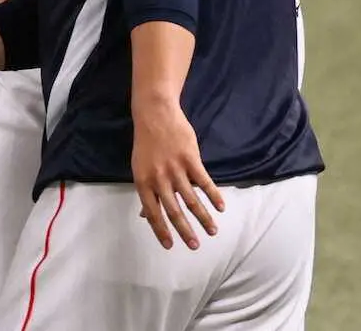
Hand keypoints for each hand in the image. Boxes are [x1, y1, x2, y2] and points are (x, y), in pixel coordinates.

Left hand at [131, 99, 224, 249]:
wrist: (155, 114)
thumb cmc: (146, 143)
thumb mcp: (140, 167)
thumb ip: (146, 191)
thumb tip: (145, 216)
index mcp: (143, 181)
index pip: (152, 211)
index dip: (161, 230)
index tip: (170, 246)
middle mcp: (159, 178)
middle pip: (173, 210)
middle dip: (185, 231)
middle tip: (195, 246)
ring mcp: (175, 168)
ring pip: (191, 199)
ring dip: (203, 217)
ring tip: (213, 231)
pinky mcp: (190, 159)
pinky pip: (204, 182)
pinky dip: (214, 196)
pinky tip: (221, 207)